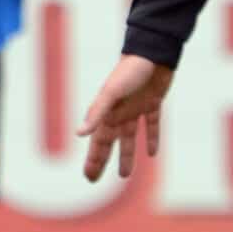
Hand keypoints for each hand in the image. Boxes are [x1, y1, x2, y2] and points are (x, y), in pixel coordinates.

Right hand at [78, 54, 174, 181]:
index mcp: (108, 112)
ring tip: (124, 175)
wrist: (153, 52)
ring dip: (126, 155)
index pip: (98, 141)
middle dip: (102, 160)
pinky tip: (152, 153)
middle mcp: (119, 112)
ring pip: (130, 137)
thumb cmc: (129, 70)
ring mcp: (136, 108)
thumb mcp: (111, 93)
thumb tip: (79, 134)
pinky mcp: (153, 103)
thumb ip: (97, 112)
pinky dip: (152, 138)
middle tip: (94, 179)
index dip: (93, 159)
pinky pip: (152, 124)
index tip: (88, 177)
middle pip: (109, 142)